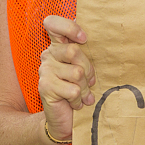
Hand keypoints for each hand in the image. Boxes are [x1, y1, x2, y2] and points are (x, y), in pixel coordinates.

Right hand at [38, 13, 93, 143]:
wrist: (64, 120)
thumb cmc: (77, 91)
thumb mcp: (83, 69)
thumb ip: (85, 54)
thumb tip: (99, 39)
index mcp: (57, 47)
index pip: (53, 24)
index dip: (69, 28)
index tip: (84, 39)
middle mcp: (47, 55)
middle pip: (74, 51)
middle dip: (87, 69)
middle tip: (88, 82)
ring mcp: (45, 71)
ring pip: (77, 73)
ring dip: (84, 88)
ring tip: (82, 95)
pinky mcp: (45, 87)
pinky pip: (73, 90)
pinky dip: (79, 100)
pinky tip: (75, 104)